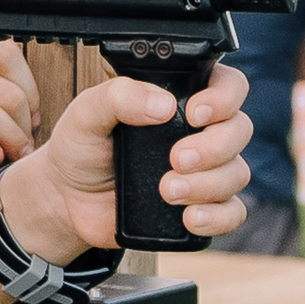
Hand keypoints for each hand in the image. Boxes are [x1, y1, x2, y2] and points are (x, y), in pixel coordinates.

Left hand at [0, 37, 41, 194]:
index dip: (7, 137)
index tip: (18, 157)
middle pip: (4, 94)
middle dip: (19, 128)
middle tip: (17, 148)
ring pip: (14, 74)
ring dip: (26, 106)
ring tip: (17, 127)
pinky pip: (15, 55)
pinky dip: (26, 86)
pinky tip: (17, 107)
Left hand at [0, 64, 254, 257]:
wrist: (66, 198)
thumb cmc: (80, 148)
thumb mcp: (86, 114)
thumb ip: (118, 97)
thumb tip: (163, 105)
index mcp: (178, 99)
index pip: (228, 86)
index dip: (224, 97)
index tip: (194, 113)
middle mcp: (199, 132)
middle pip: (239, 131)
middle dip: (213, 147)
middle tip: (175, 159)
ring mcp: (203, 171)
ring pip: (237, 173)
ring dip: (208, 184)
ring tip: (167, 191)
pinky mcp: (200, 206)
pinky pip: (231, 213)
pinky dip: (217, 217)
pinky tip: (189, 217)